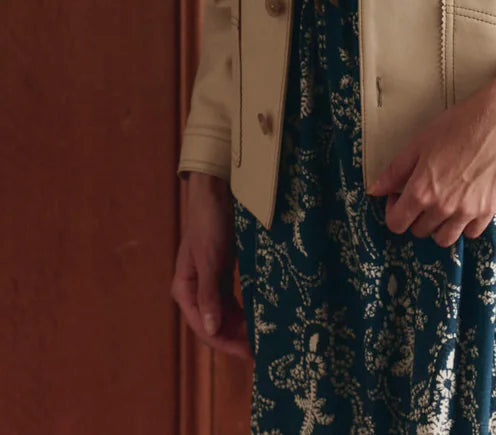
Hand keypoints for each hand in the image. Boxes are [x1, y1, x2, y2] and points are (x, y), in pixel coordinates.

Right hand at [171, 172, 251, 360]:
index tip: (249, 353)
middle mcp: (196, 289)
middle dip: (236, 338)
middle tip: (262, 349)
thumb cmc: (209, 223)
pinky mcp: (224, 270)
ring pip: (225, 313)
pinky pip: (233, 298)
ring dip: (241, 326)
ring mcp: (210, 280)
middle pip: (215, 323)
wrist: (217, 190)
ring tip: (263, 337)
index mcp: (185, 289)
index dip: (225, 342)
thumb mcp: (210, 259)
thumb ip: (210, 295)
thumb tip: (211, 330)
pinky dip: (244, 309)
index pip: (204, 327)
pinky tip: (259, 316)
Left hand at [366, 69, 495, 246]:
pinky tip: (464, 205)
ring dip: (438, 226)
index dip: (394, 210)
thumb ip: (394, 171)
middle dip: (416, 215)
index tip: (400, 195)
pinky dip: (465, 224)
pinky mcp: (487, 211)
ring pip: (444, 239)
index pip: (396, 224)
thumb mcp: (419, 143)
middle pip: (419, 231)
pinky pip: (470, 233)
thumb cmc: (458, 126)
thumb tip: (374, 191)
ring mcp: (467, 212)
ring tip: (443, 204)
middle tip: (424, 192)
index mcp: (422, 191)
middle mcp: (443, 208)